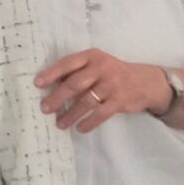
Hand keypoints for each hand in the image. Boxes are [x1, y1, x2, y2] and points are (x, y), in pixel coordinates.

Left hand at [35, 47, 170, 132]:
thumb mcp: (97, 64)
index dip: (52, 73)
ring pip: (85, 101)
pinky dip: (88, 122)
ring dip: (70, 114)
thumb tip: (52, 84)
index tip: (38, 84)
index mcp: (92, 56)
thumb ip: (79, 71)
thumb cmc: (113, 73)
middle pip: (74, 84)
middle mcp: (101, 68)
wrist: (146, 81)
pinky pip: (100, 114)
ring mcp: (111, 85)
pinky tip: (79, 128)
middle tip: (44, 108)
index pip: (68, 63)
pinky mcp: (120, 101)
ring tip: (59, 123)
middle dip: (57, 98)